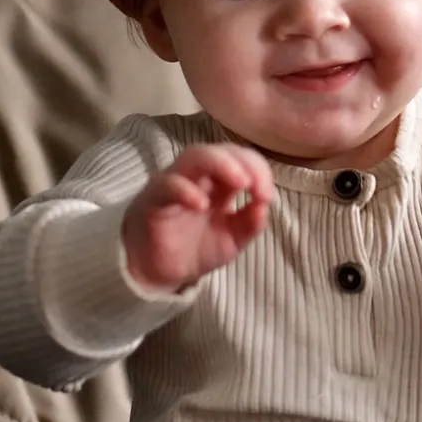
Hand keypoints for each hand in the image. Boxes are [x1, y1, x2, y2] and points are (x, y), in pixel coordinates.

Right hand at [122, 144, 273, 290]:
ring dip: (221, 164)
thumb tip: (264, 205)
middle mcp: (200, 176)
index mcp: (221, 182)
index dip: (259, 171)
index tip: (267, 197)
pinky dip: (186, 190)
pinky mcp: (155, 198)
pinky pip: (168, 185)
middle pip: (221, 150)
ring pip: (195, 156)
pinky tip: (202, 205)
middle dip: (245, 163)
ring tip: (240, 183)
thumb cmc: (195, 247)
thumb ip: (250, 223)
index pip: (242, 159)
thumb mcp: (232, 239)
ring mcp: (176, 182)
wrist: (157, 270)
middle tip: (258, 189)